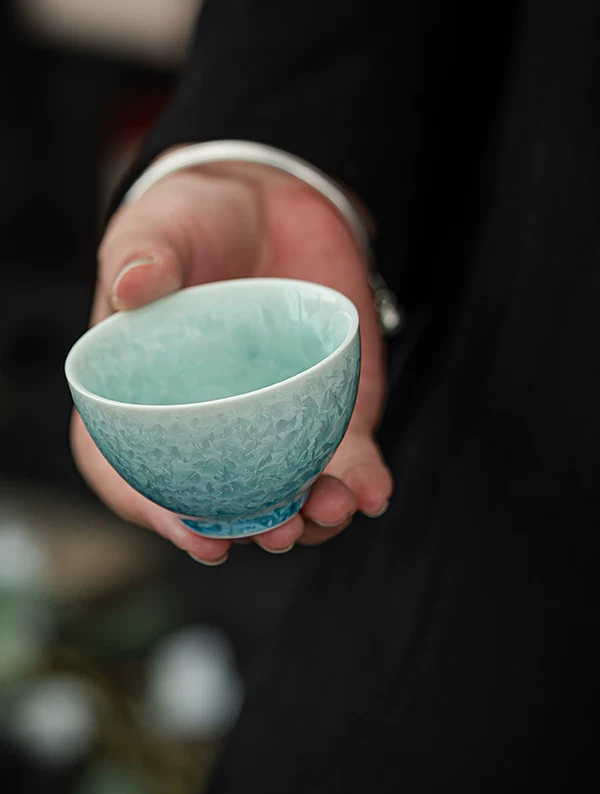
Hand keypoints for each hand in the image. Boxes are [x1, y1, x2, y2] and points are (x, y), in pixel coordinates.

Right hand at [72, 161, 391, 563]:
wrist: (269, 206)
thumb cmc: (194, 224)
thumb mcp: (157, 230)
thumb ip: (141, 256)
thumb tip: (132, 290)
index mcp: (148, 405)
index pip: (138, 478)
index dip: (161, 516)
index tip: (199, 536)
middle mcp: (210, 430)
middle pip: (222, 503)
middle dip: (253, 529)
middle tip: (278, 532)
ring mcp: (271, 427)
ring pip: (289, 494)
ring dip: (313, 516)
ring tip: (332, 507)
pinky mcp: (327, 413)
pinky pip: (346, 458)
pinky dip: (361, 480)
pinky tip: (374, 490)